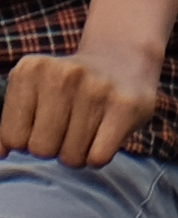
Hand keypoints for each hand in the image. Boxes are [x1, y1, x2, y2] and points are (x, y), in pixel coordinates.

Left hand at [3, 32, 163, 167]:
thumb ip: (11, 123)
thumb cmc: (69, 88)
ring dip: (77, 154)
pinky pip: (98, 158)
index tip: (43, 125)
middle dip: (53, 149)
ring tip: (86, 131)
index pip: (13, 138)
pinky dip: (97, 157)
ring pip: (71, 157)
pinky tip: (103, 138)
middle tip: (67, 131)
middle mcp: (63, 75)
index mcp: (30, 70)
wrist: (122, 59)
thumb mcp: (32, 91)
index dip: (28, 140)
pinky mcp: (126, 106)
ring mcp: (97, 89)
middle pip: (41, 149)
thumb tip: (1, 153)